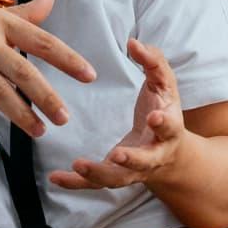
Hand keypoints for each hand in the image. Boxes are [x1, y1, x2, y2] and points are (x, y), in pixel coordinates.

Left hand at [49, 38, 185, 190]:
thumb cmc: (165, 111)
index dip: (163, 123)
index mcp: (169, 130)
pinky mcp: (115, 175)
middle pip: (145, 161)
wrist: (172, 155)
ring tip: (78, 165)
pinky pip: (95, 184)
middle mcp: (154, 154)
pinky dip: (75, 183)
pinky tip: (55, 177)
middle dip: (133, 159)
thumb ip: (153, 62)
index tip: (154, 117)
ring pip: (118, 178)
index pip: (169, 127)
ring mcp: (134, 169)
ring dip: (99, 173)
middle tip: (118, 155)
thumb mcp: (165, 85)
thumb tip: (134, 43)